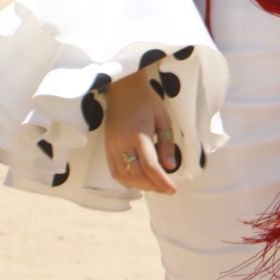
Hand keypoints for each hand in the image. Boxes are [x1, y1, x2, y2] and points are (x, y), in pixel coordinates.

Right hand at [104, 66, 179, 194]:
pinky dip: (126, 181)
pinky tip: (138, 181)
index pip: (150, 166)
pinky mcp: (107, 148)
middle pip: (136, 175)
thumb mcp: (163, 119)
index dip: (162, 181)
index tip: (172, 190)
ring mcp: (112, 147)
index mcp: (138, 135)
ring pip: (123, 177)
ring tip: (154, 187)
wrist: (123, 89)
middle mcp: (122, 144)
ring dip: (139, 186)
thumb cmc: (147, 102)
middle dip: (152, 187)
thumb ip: (167, 144)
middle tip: (166, 189)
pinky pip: (114, 172)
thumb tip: (170, 167)